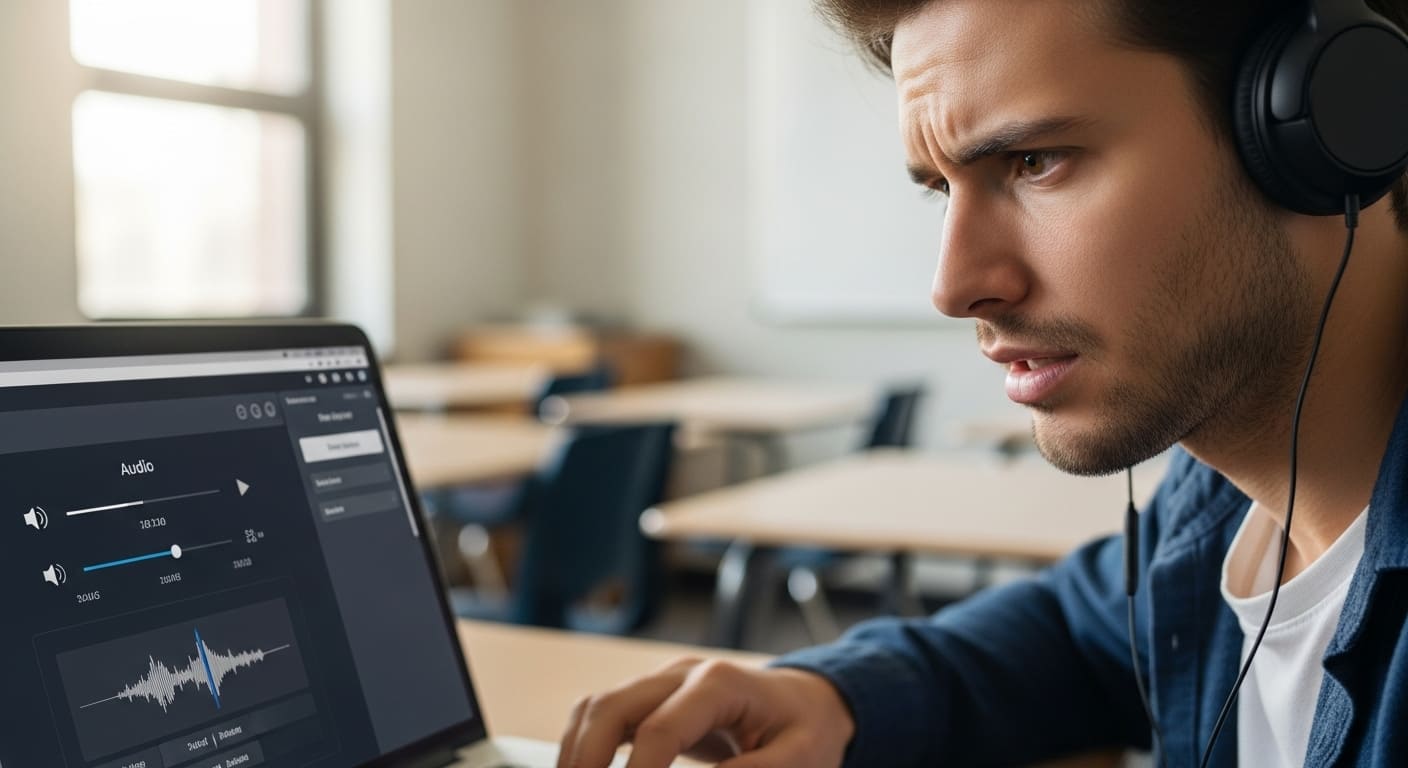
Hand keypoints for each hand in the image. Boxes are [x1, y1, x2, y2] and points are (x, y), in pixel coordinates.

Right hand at [556, 657, 854, 767]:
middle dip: (586, 758)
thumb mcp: (800, 759)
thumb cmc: (807, 731)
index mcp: (720, 683)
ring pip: (598, 705)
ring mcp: (663, 680)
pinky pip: (604, 712)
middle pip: (612, 706)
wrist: (810, 701)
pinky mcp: (653, 696)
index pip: (660, 729)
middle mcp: (683, 672)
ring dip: (576, 750)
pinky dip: (584, 744)